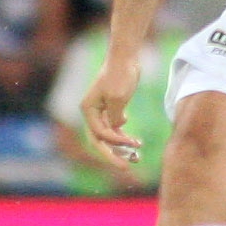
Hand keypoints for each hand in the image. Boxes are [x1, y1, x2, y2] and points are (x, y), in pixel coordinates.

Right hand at [81, 52, 143, 166]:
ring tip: (137, 155)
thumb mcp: (118, 98)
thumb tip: (117, 129)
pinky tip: (133, 139)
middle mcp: (91, 112)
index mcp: (88, 110)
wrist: (125, 57)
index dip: (114, 142)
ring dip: (121, 146)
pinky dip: (123, 135)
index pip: (99, 135)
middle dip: (113, 154)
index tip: (132, 142)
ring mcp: (101, 111)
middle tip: (127, 167)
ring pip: (108, 135)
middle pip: (100, 140)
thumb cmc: (120, 75)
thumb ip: (115, 118)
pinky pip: (114, 127)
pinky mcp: (112, 107)